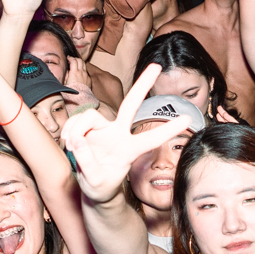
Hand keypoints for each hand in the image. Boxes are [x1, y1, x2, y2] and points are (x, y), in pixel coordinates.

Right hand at [61, 65, 190, 202]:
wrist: (92, 187)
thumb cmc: (100, 186)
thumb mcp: (95, 182)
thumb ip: (87, 162)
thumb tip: (77, 141)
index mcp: (129, 150)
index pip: (151, 139)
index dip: (168, 129)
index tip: (188, 119)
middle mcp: (119, 134)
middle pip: (131, 104)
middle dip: (143, 84)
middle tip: (157, 66)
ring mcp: (104, 129)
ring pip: (89, 116)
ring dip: (76, 129)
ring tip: (69, 145)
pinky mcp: (89, 128)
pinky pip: (77, 121)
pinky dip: (69, 130)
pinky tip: (66, 141)